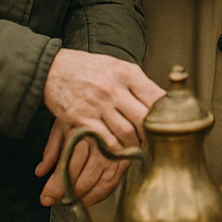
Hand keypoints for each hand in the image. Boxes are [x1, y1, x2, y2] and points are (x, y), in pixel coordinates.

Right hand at [37, 49, 164, 206]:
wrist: (56, 69)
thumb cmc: (93, 69)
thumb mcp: (121, 68)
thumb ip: (141, 85)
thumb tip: (164, 102)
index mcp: (127, 74)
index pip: (154, 98)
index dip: (162, 116)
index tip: (166, 126)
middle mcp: (113, 89)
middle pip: (141, 120)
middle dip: (150, 135)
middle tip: (154, 144)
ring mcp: (96, 105)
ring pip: (125, 134)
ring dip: (134, 146)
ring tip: (138, 150)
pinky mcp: (79, 120)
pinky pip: (102, 142)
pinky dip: (113, 151)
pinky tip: (118, 153)